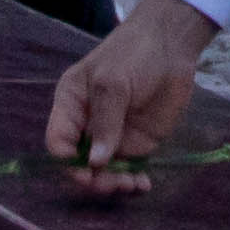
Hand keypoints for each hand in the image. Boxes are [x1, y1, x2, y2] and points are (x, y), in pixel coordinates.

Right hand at [46, 0, 215, 189]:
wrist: (172, 45)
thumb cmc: (133, 53)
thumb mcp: (113, 82)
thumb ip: (105, 121)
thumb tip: (96, 161)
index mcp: (71, 105)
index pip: (58, 141)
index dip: (66, 161)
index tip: (86, 172)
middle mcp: (87, 124)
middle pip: (80, 162)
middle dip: (92, 178)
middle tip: (113, 184)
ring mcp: (113, 135)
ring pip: (104, 171)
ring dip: (114, 183)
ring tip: (131, 185)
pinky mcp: (137, 142)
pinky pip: (129, 168)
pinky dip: (133, 181)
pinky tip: (143, 185)